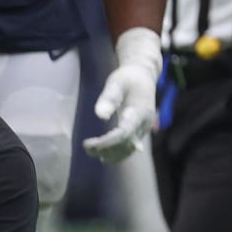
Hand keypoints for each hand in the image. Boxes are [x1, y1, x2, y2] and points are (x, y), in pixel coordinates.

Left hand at [82, 27, 161, 163]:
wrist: (143, 75)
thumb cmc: (128, 77)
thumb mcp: (116, 82)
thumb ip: (109, 98)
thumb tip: (100, 115)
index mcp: (139, 111)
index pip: (123, 133)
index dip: (107, 142)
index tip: (90, 144)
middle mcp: (144, 123)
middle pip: (126, 144)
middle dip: (107, 149)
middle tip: (87, 147)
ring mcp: (144, 128)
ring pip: (129, 149)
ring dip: (112, 154)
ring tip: (92, 152)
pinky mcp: (140, 130)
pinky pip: (131, 146)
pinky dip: (119, 153)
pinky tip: (105, 156)